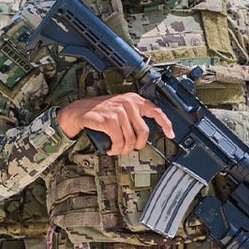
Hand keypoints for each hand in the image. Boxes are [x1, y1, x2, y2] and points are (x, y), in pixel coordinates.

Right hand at [57, 93, 173, 155]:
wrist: (77, 111)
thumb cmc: (98, 111)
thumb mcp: (119, 107)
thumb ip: (133, 115)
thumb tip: (145, 132)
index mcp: (133, 99)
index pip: (156, 111)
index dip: (166, 125)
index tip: (170, 134)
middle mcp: (128, 104)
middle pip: (144, 132)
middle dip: (138, 144)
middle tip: (131, 148)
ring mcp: (119, 111)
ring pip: (131, 139)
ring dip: (124, 149)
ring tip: (117, 149)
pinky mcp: (109, 120)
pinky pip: (119, 141)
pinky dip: (116, 149)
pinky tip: (111, 149)